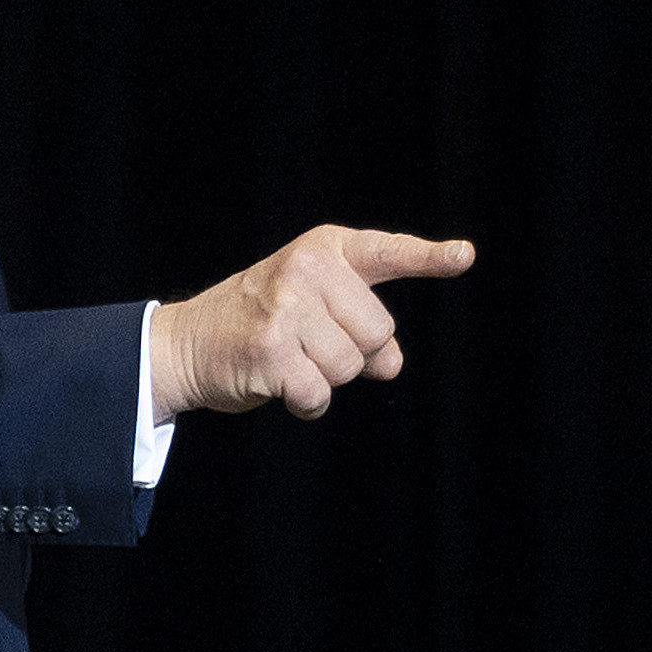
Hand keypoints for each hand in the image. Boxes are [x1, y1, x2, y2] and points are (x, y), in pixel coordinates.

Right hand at [146, 225, 473, 422]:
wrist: (186, 342)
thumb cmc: (260, 322)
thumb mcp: (314, 305)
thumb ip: (360, 324)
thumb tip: (392, 364)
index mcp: (326, 250)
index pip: (389, 252)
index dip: (430, 258)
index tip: (466, 256)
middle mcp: (309, 269)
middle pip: (378, 331)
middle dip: (353, 352)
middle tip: (310, 343)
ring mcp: (288, 307)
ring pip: (351, 366)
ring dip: (327, 378)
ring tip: (291, 360)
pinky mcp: (271, 350)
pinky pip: (320, 394)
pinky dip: (306, 402)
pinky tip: (281, 384)